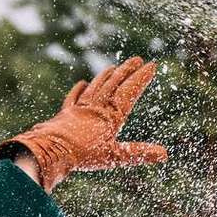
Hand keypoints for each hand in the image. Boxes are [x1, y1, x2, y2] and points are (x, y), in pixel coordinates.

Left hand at [0, 57, 168, 192]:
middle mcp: (96, 107)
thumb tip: (165, 154)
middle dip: (126, 71)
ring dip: (106, 76)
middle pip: (113, 85)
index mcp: (110, 116)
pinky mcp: (65, 114)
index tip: (151, 66)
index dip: (141, 79)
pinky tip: (83, 83)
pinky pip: (73, 98)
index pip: (129, 92)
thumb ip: (139, 153)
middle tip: (137, 59)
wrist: (51, 150)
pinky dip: (79, 90)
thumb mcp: (115, 156)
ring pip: (96, 87)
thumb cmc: (83, 155)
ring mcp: (79, 109)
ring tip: (114, 67)